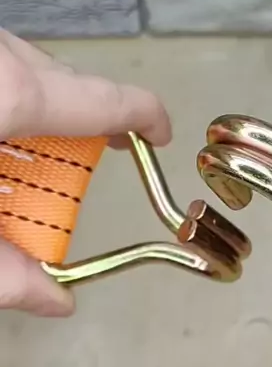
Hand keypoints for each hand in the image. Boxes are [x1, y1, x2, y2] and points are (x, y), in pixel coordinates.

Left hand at [0, 30, 170, 317]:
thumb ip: (3, 272)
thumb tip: (56, 302)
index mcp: (9, 94)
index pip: (106, 99)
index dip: (145, 118)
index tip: (160, 137)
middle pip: (64, 85)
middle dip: (75, 129)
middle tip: (67, 175)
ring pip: (25, 68)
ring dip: (33, 111)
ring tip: (14, 154)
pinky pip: (1, 64)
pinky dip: (6, 96)